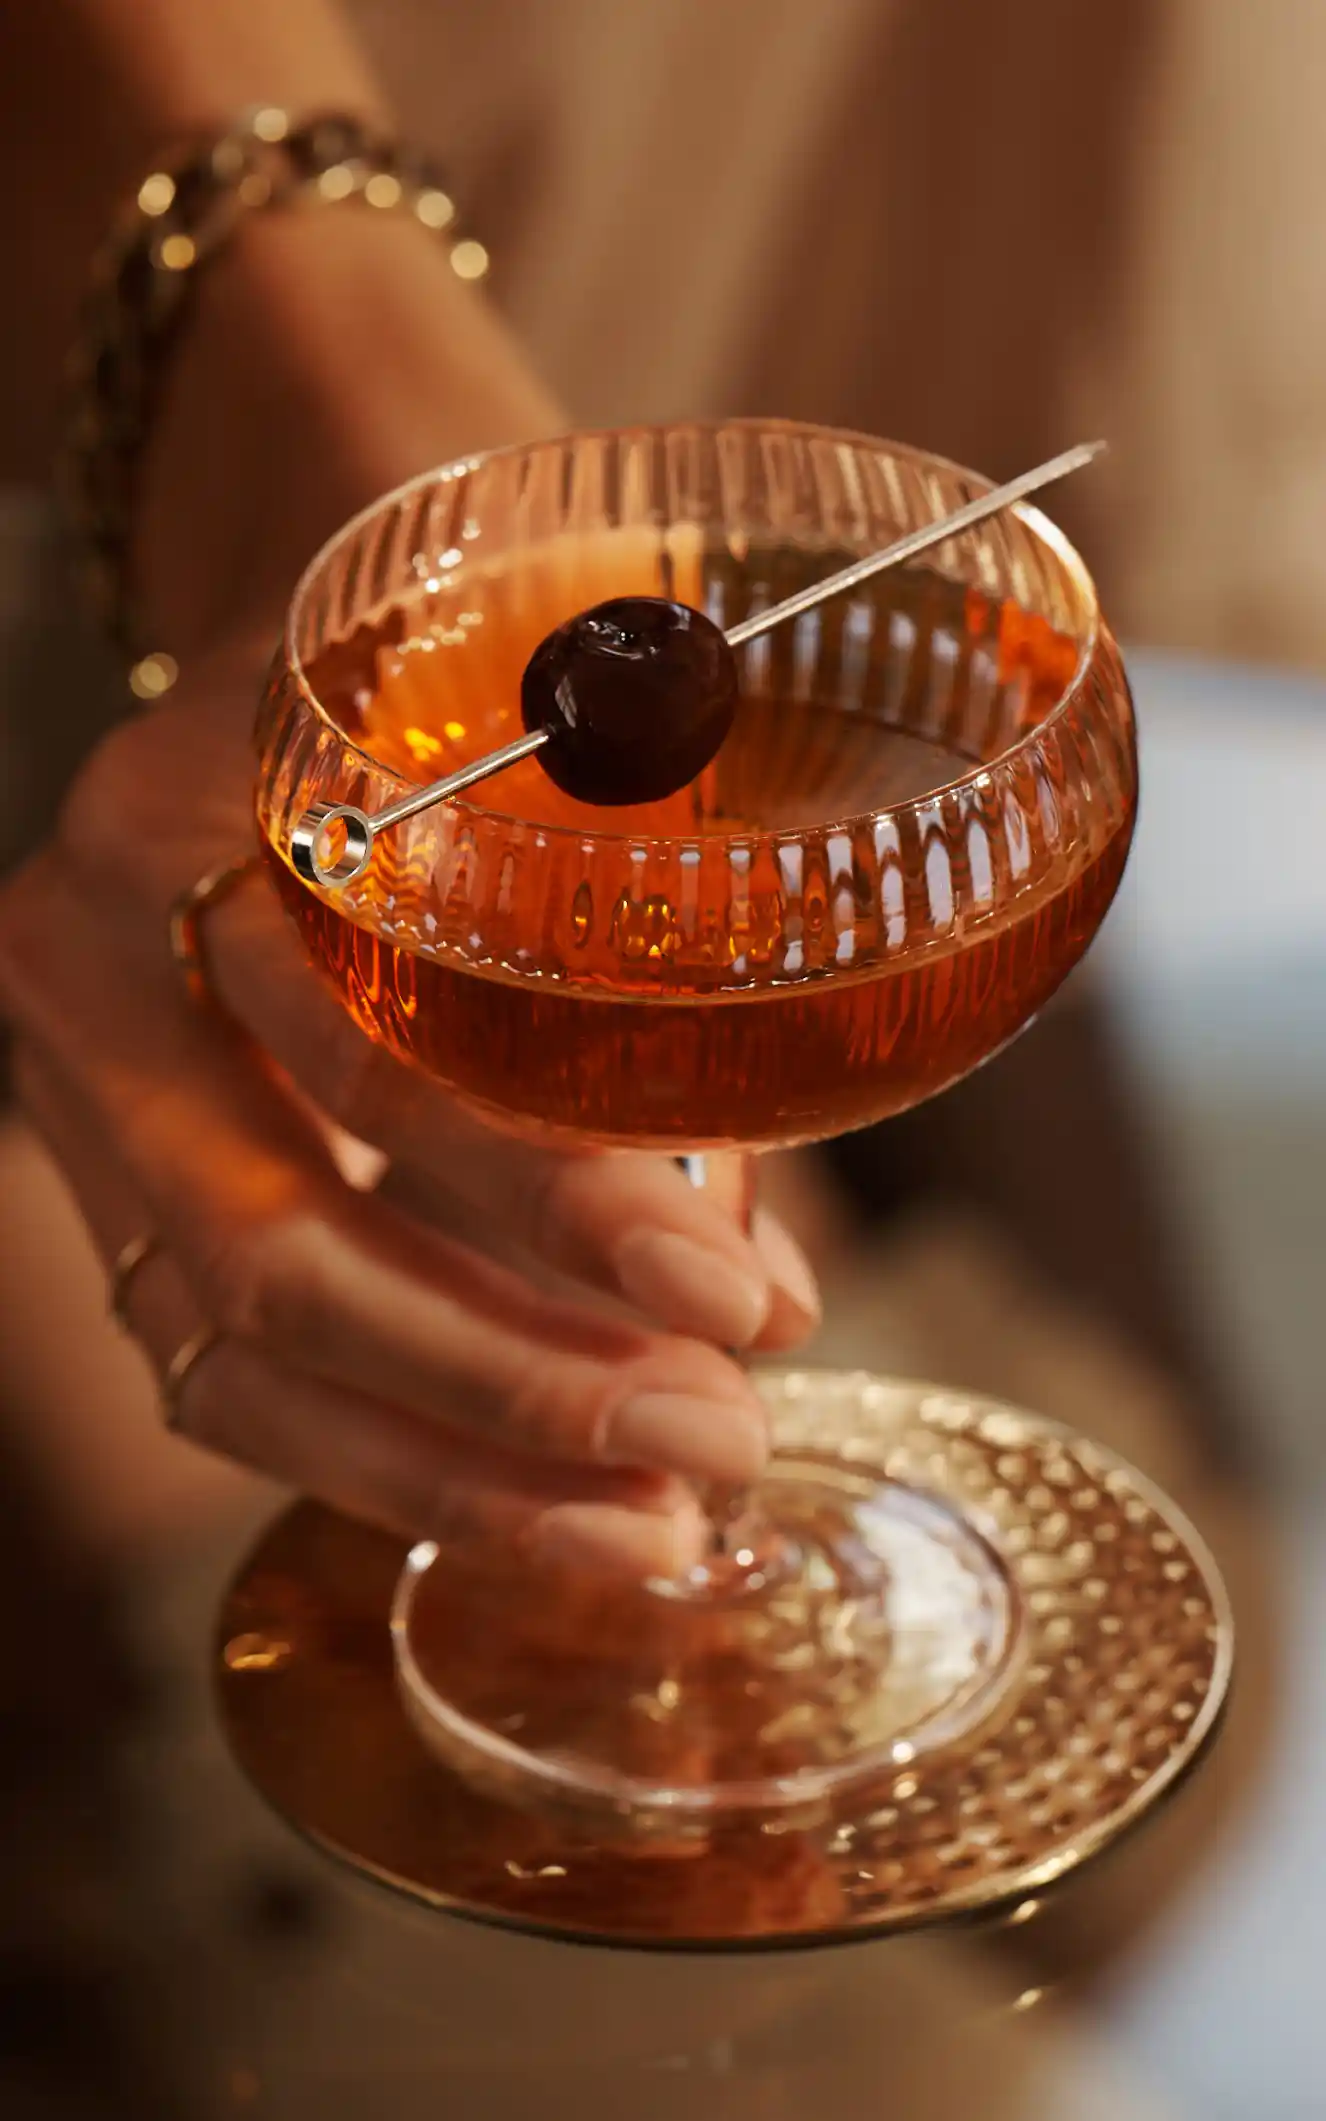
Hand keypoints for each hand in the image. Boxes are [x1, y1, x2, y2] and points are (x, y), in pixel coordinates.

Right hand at [0, 631, 819, 1576]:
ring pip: (230, 1346)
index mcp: (199, 798)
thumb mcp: (555, 761)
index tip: (733, 1301)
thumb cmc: (459, 682)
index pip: (366, 1039)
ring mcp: (78, 1084)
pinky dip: (382, 1458)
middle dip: (513, 1378)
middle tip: (713, 1443)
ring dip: (451, 1469)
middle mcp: (99, 950)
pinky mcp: (106, 1183)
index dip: (554, 1194)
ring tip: (650, 1529)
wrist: (290, 647)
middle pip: (276, 1237)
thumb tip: (763, 1303)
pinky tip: (537, 1508)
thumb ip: (637, 1016)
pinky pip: (217, 1370)